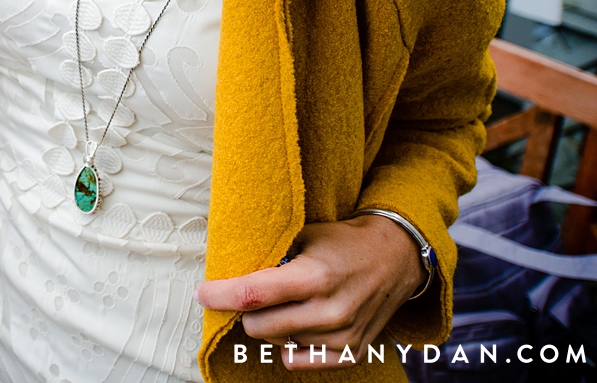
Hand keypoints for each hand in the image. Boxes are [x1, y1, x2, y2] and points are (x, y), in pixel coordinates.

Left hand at [194, 215, 424, 370]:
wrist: (395, 259)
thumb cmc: (341, 243)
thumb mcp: (304, 235)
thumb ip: (270, 255)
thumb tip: (227, 271)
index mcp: (314, 276)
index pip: (253, 295)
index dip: (220, 296)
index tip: (201, 293)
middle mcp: (329, 310)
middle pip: (257, 327)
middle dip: (246, 311)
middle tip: (253, 295)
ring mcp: (341, 335)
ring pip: (276, 343)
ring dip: (273, 324)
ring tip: (290, 302)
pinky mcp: (351, 352)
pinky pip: (299, 361)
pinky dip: (290, 345)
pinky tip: (297, 325)